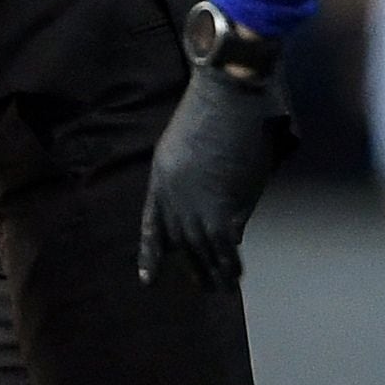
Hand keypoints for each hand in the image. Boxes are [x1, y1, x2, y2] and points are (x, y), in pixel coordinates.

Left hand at [137, 58, 294, 288]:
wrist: (225, 94)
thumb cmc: (211, 107)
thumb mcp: (184, 146)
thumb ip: (192, 178)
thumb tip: (213, 206)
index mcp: (160, 180)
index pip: (152, 225)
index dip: (151, 252)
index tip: (147, 278)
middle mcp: (172, 197)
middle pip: (180, 242)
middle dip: (192, 267)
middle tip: (203, 288)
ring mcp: (196, 204)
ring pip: (202, 248)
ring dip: (214, 270)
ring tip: (222, 289)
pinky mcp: (222, 206)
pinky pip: (225, 242)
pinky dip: (231, 260)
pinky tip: (237, 272)